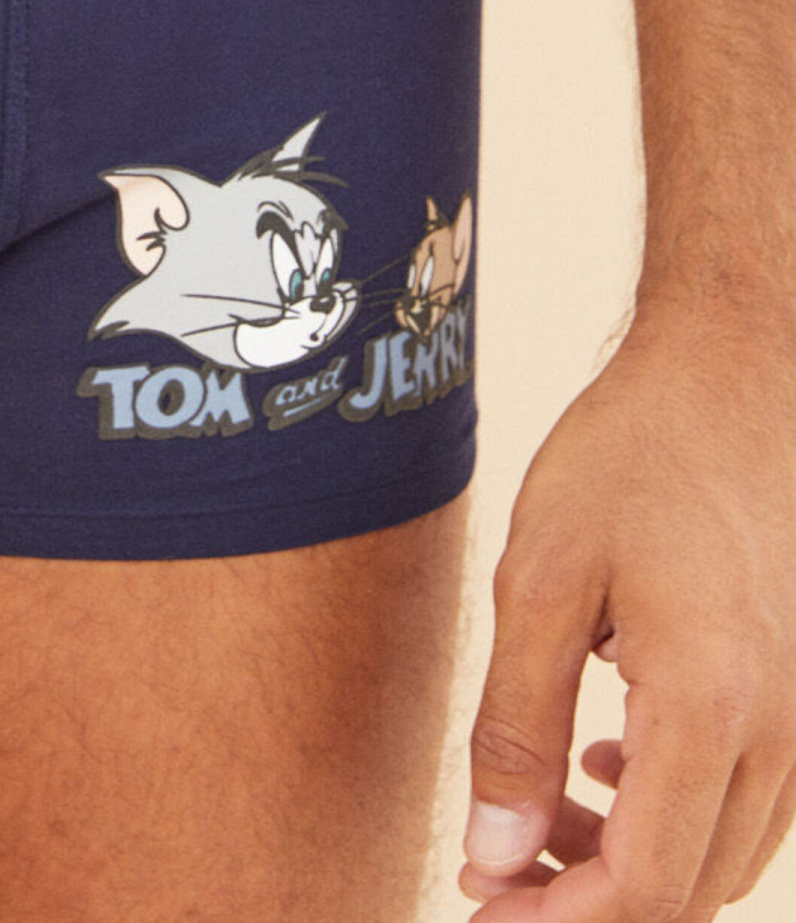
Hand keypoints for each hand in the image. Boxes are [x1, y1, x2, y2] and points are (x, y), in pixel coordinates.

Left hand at [463, 303, 795, 917]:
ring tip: (534, 822)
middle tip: (489, 873)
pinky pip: (748, 802)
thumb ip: (516, 725)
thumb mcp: (540, 576)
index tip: (478, 908)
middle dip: (585, 904)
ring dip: (629, 863)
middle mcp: (780, 731)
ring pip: (722, 855)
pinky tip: (605, 770)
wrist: (735, 374)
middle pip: (689, 891)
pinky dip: (673, 815)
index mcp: (711, 707)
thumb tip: (490, 855)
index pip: (647, 889)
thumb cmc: (633, 454)